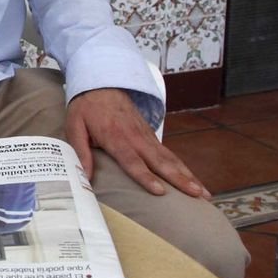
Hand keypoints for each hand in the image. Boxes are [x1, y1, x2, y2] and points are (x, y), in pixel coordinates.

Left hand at [65, 88, 208, 197]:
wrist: (101, 82)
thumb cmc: (86, 107)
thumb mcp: (74, 126)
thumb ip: (80, 151)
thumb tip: (85, 177)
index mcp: (116, 137)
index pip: (133, 161)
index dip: (146, 177)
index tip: (160, 191)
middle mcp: (136, 138)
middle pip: (160, 162)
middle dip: (179, 179)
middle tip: (196, 195)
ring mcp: (146, 136)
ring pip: (170, 159)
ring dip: (188, 175)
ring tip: (203, 193)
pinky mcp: (151, 136)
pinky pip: (169, 154)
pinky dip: (184, 168)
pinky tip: (194, 181)